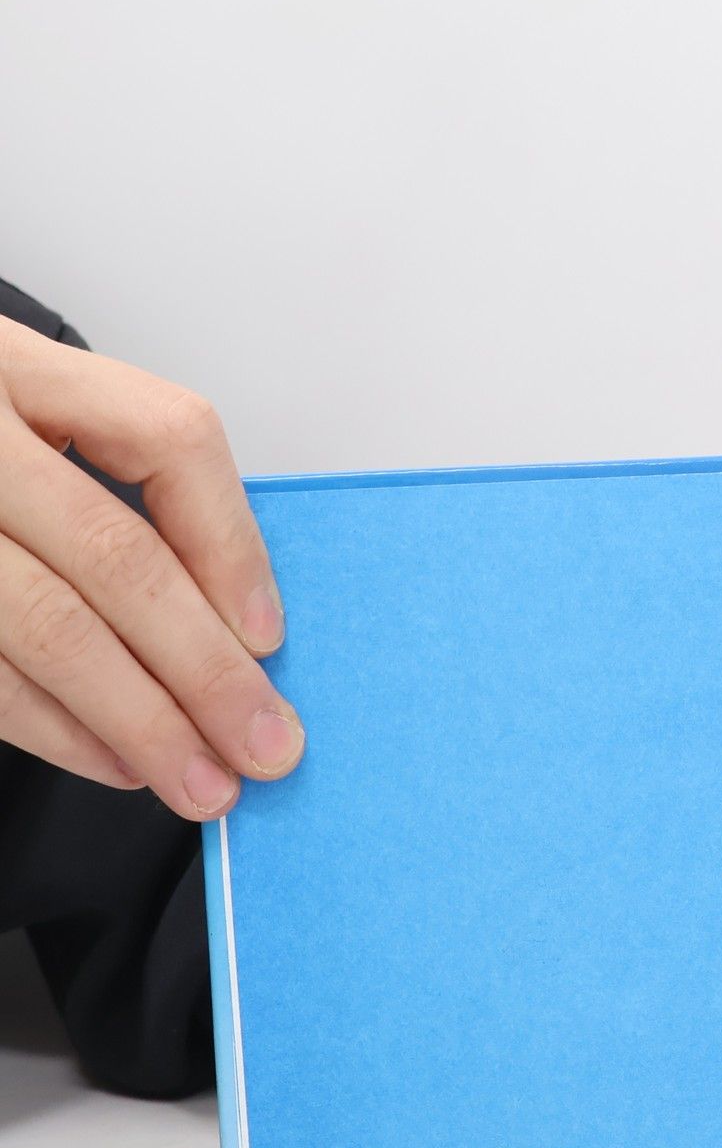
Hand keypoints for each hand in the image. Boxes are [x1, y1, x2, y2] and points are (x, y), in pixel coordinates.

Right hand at [0, 317, 301, 817]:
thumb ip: (119, 490)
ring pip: (46, 624)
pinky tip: (115, 760)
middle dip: (204, 668)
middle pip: (114, 553)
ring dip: (139, 720)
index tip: (269, 637)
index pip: (168, 436)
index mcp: (17, 366)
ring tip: (202, 781)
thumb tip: (239, 627)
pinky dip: (54, 728)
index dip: (232, 544)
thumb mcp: (30, 421)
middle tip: (267, 746)